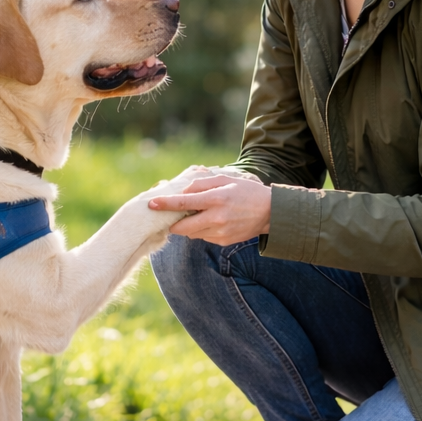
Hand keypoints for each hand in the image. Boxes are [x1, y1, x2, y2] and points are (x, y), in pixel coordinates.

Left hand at [148, 173, 271, 245]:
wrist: (270, 212)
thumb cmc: (245, 191)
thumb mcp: (225, 179)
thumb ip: (201, 184)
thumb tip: (182, 192)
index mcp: (215, 199)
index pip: (183, 203)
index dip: (165, 204)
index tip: (151, 204)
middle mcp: (216, 218)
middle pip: (182, 227)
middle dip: (173, 223)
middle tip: (172, 216)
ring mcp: (220, 232)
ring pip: (192, 234)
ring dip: (189, 226)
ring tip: (200, 215)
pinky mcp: (223, 241)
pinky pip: (204, 237)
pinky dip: (202, 230)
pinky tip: (212, 221)